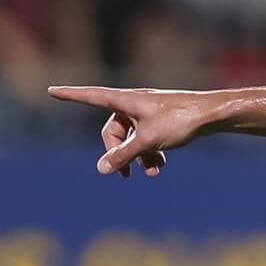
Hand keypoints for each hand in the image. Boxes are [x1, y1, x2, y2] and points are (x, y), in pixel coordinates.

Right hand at [47, 85, 214, 177]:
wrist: (214, 115)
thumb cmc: (180, 120)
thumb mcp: (148, 141)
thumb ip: (123, 155)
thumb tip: (101, 169)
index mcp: (126, 100)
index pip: (90, 96)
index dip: (71, 95)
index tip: (51, 90)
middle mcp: (134, 103)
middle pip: (113, 131)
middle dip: (119, 153)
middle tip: (127, 175)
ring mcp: (148, 112)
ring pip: (132, 138)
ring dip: (138, 157)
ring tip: (152, 173)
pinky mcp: (162, 121)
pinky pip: (147, 138)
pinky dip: (151, 152)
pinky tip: (160, 166)